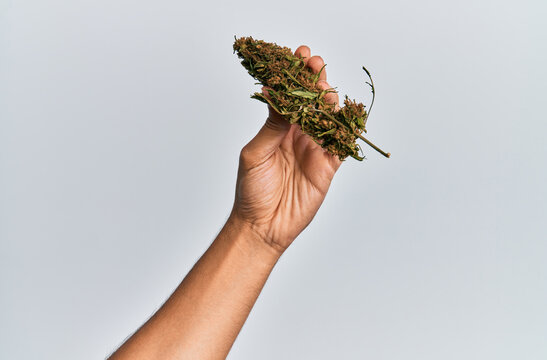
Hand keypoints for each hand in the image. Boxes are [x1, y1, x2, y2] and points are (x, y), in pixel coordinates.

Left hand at [231, 45, 342, 253]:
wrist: (262, 226)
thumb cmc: (251, 190)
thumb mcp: (255, 153)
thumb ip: (271, 126)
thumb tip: (276, 93)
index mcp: (278, 128)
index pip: (290, 95)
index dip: (296, 76)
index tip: (300, 56)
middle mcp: (298, 134)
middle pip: (313, 101)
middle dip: (316, 80)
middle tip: (316, 65)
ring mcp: (315, 149)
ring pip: (330, 118)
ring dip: (331, 101)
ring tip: (326, 91)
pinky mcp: (328, 167)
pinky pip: (342, 145)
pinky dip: (347, 130)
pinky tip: (347, 116)